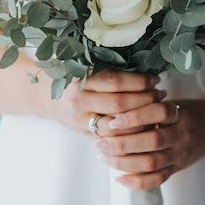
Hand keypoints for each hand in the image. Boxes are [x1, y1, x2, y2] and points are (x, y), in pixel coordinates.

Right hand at [42, 70, 165, 134]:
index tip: (155, 78)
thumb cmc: (69, 76)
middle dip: (144, 99)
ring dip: (141, 119)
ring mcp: (80, 121)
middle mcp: (78, 101)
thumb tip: (144, 66)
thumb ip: (106, 69)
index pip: (115, 81)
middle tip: (161, 94)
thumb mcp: (82, 66)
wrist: (42, 96)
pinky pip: (112, 139)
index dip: (138, 81)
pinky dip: (130, 135)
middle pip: (119, 104)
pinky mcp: (84, 135)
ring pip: (117, 125)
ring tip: (158, 110)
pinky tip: (146, 128)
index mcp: (78, 79)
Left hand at [95, 98, 204, 188]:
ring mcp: (180, 155)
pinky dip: (136, 182)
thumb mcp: (172, 102)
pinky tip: (119, 178)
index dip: (134, 117)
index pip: (158, 113)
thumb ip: (149, 106)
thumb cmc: (185, 112)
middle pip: (152, 141)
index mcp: (180, 114)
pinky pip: (156, 180)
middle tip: (100, 142)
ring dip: (123, 162)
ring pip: (151, 163)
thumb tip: (113, 110)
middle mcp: (181, 135)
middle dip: (122, 143)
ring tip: (104, 157)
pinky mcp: (177, 169)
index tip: (112, 121)